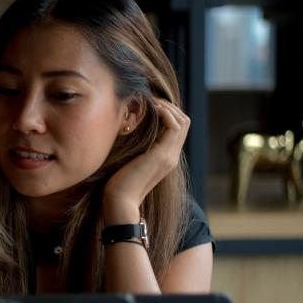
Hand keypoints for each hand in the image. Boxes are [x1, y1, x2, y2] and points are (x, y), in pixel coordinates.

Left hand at [103, 98, 189, 223]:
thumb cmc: (118, 184)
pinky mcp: (161, 156)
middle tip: (151, 99)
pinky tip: (151, 108)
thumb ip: (134, 149)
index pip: (178, 128)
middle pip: (184, 122)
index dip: (168, 112)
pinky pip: (173, 126)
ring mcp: (169, 156)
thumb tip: (125, 131)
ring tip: (151, 101)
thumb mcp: (129, 161)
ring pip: (182, 121)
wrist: (120, 203)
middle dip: (170, 106)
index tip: (151, 104)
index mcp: (166, 158)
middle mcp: (172, 156)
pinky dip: (165, 113)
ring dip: (168, 107)